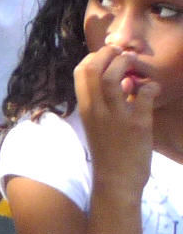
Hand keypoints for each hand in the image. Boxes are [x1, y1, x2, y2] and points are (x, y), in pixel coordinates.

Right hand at [74, 42, 156, 188]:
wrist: (115, 180)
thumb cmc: (107, 152)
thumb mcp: (97, 125)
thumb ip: (105, 104)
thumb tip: (124, 82)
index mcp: (85, 108)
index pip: (80, 72)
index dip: (94, 57)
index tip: (107, 55)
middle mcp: (96, 109)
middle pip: (93, 70)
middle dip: (107, 54)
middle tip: (121, 53)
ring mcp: (115, 116)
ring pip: (112, 78)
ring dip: (124, 64)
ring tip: (134, 63)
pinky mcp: (137, 125)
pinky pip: (143, 96)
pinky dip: (150, 87)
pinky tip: (153, 88)